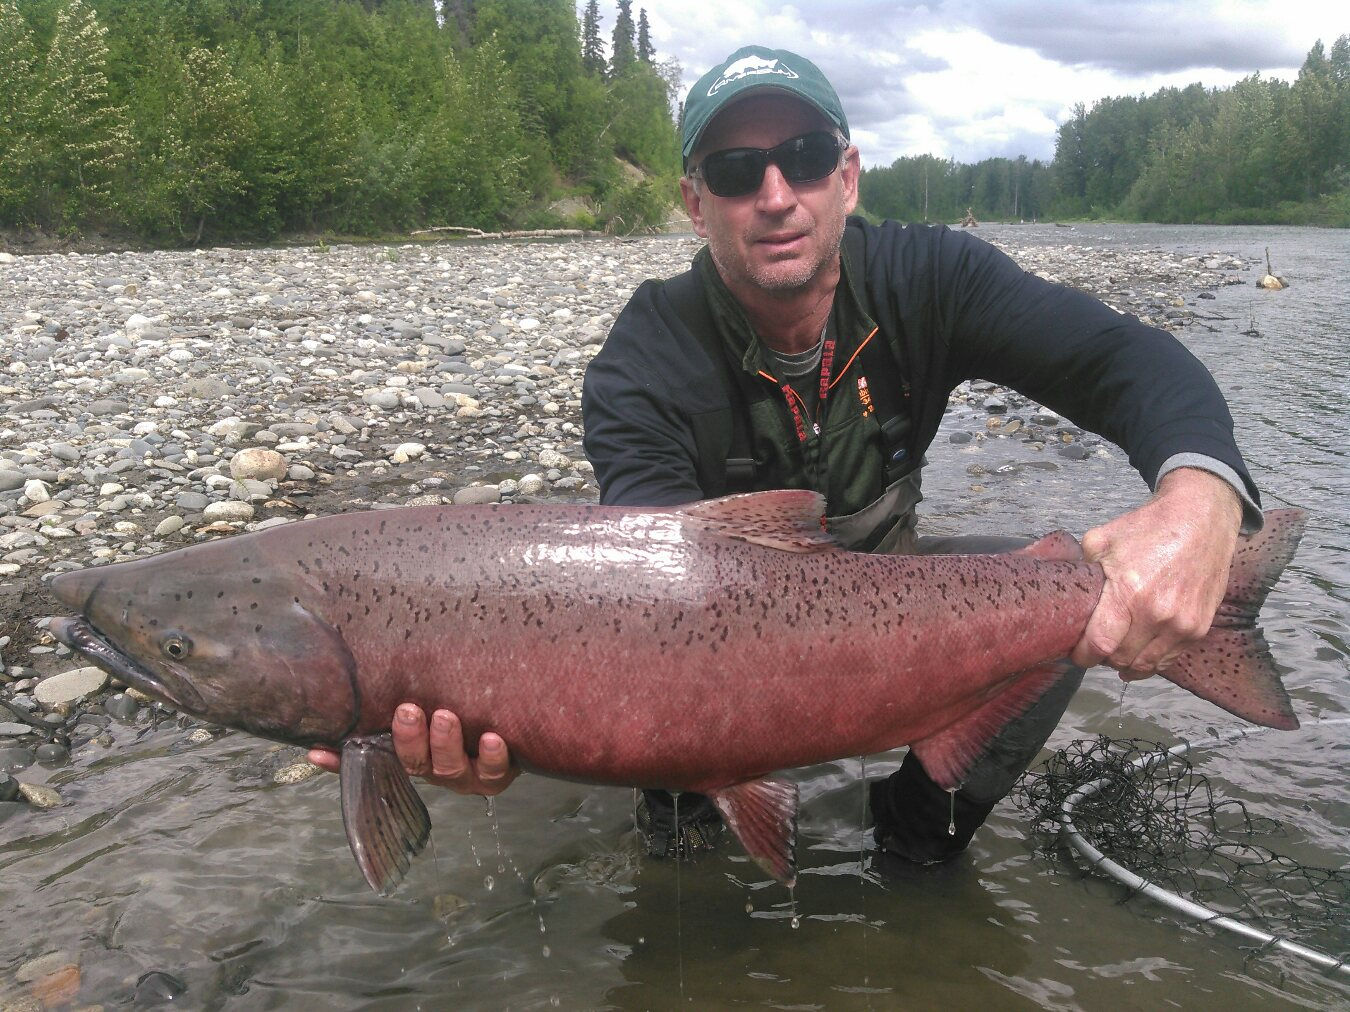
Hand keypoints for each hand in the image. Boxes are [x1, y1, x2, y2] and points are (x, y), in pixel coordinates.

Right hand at [307, 704, 518, 795]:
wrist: (518, 724)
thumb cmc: (466, 710)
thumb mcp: (429, 705)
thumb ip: (391, 704)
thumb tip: (334, 709)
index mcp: (415, 756)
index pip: (373, 761)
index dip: (345, 762)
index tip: (322, 748)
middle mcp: (438, 769)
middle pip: (415, 764)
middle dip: (409, 738)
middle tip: (408, 710)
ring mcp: (470, 773)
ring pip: (452, 770)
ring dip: (444, 744)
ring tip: (446, 716)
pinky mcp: (501, 771)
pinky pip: (496, 771)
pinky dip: (493, 756)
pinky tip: (493, 738)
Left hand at [1070, 468, 1242, 677]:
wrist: (1201, 520)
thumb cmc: (1149, 527)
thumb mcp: (1102, 540)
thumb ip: (1081, 571)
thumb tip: (1065, 593)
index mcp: (1130, 593)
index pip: (1100, 645)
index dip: (1083, 655)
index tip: (1076, 653)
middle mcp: (1158, 615)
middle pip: (1121, 659)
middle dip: (1103, 658)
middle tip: (1094, 648)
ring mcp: (1182, 624)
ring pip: (1146, 664)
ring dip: (1127, 663)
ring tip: (1115, 651)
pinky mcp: (1199, 628)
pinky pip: (1169, 658)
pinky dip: (1151, 659)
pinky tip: (1139, 651)